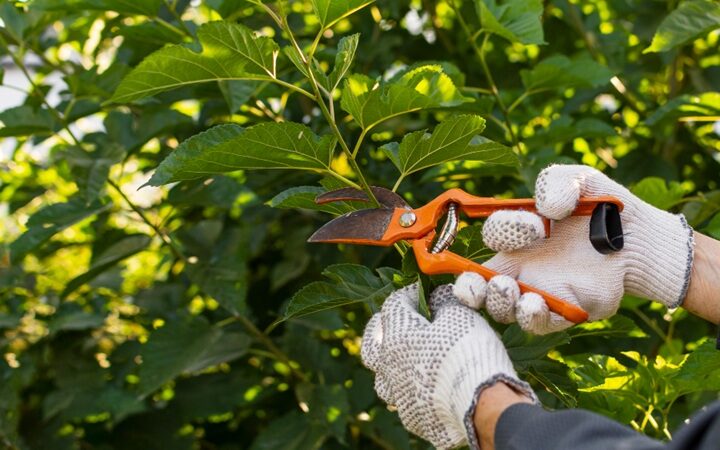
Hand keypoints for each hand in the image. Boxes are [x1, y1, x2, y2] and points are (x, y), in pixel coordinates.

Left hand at [361, 283, 535, 448]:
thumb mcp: (460, 314)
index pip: (394, 305)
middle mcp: (389, 366)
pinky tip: (425, 388)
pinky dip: (411, 390)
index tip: (425, 292)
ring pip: (383, 377)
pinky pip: (404, 400)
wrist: (482, 405)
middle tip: (394, 323)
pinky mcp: (412, 418)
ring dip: (391, 365)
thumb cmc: (468, 353)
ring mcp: (398, 395)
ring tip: (405, 359)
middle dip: (381, 329)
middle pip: (372, 344)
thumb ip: (444, 301)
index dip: (410, 294)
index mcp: (396, 336)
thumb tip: (438, 296)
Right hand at [453, 164, 694, 334]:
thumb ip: (557, 182)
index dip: (504, 231)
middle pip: (480, 285)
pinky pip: (539, 324)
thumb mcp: (581, 180)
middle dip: (471, 286)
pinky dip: (531, 317)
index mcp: (519, 236)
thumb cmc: (605, 207)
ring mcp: (541, 292)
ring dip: (500, 303)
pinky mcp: (565, 311)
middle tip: (481, 282)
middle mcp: (523, 267)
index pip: (493, 237)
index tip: (535, 225)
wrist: (642, 238)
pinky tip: (534, 305)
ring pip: (504, 309)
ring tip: (511, 291)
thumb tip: (547, 208)